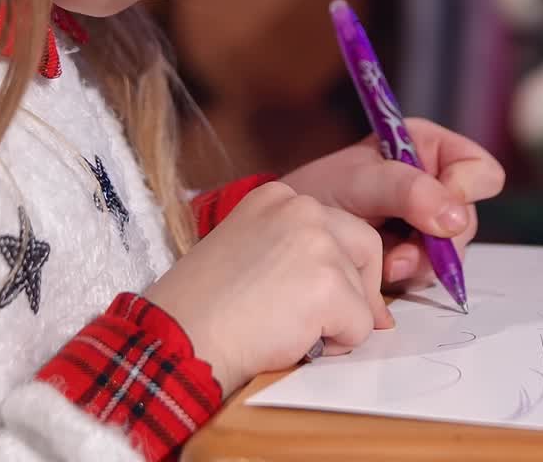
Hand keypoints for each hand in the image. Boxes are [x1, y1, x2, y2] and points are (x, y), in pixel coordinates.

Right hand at [143, 180, 392, 393]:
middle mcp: (303, 207)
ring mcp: (318, 243)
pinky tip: (293, 343)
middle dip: (357, 289)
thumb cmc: (202, 309)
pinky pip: (361, 326)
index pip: (337, 226)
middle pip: (366, 246)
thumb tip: (352, 285)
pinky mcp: (328, 284)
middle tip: (325, 322)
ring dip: (337, 321)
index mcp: (279, 196)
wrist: (176, 340)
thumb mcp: (249, 251)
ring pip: (363, 292)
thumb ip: (297, 253)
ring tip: (288, 331)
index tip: (307, 293)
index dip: (334, 268)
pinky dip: (336, 346)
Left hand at [281, 119, 504, 290]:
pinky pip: (433, 273)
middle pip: (468, 218)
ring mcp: (426, 220)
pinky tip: (382, 273)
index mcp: (427, 147)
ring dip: (421, 263)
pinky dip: (409, 277)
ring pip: (454, 251)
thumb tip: (455, 218)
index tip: (434, 216)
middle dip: (437, 242)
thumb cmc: (317, 193)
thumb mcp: (359, 182)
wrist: (289, 235)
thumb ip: (408, 191)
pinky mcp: (415, 253)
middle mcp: (434, 181)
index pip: (479, 171)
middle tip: (401, 252)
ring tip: (385, 263)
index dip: (462, 194)